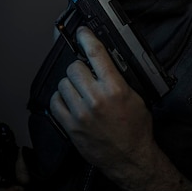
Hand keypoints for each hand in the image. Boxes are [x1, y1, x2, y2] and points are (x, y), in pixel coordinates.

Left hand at [49, 26, 155, 181]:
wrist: (131, 158)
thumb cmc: (136, 129)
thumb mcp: (135, 97)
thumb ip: (118, 78)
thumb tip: (103, 60)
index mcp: (115, 89)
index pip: (96, 54)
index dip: (87, 37)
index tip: (83, 32)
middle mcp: (96, 99)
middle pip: (74, 67)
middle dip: (80, 68)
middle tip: (87, 75)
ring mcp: (81, 114)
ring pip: (63, 83)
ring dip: (70, 84)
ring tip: (80, 91)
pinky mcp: (70, 127)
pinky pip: (55, 102)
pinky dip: (61, 99)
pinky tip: (71, 102)